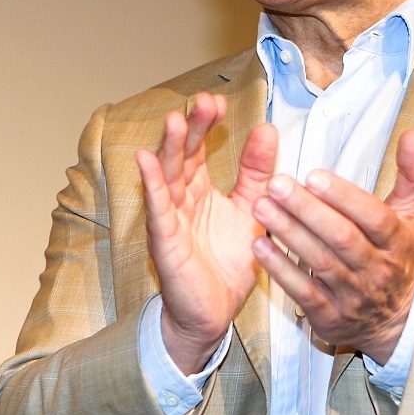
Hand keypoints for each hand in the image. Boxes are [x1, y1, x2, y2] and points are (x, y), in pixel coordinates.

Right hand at [135, 93, 277, 373]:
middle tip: (205, 102)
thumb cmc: (227, 262)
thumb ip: (256, 172)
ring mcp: (170, 216)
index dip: (207, 124)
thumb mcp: (251, 209)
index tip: (219, 102)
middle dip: (192, 127)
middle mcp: (181, 198)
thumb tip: (268, 129)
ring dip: (171, 147)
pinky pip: (157, 207)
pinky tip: (146, 159)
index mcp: (199, 189)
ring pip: (166, 175)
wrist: (214, 312)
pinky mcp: (164, 239)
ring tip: (177, 120)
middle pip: (183, 154)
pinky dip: (151, 183)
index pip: (200, 148)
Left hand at [250, 129, 413, 363]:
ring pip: (319, 261)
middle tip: (277, 184)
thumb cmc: (397, 257)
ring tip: (261, 206)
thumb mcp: (413, 215)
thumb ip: (413, 174)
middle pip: (342, 238)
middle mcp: (377, 269)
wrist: (394, 320)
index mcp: (397, 241)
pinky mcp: (330, 315)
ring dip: (288, 233)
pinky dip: (280, 268)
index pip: (374, 217)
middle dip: (306, 210)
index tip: (314, 175)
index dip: (345, 197)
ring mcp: (353, 295)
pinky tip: (260, 245)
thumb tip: (412, 136)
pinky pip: (302, 290)